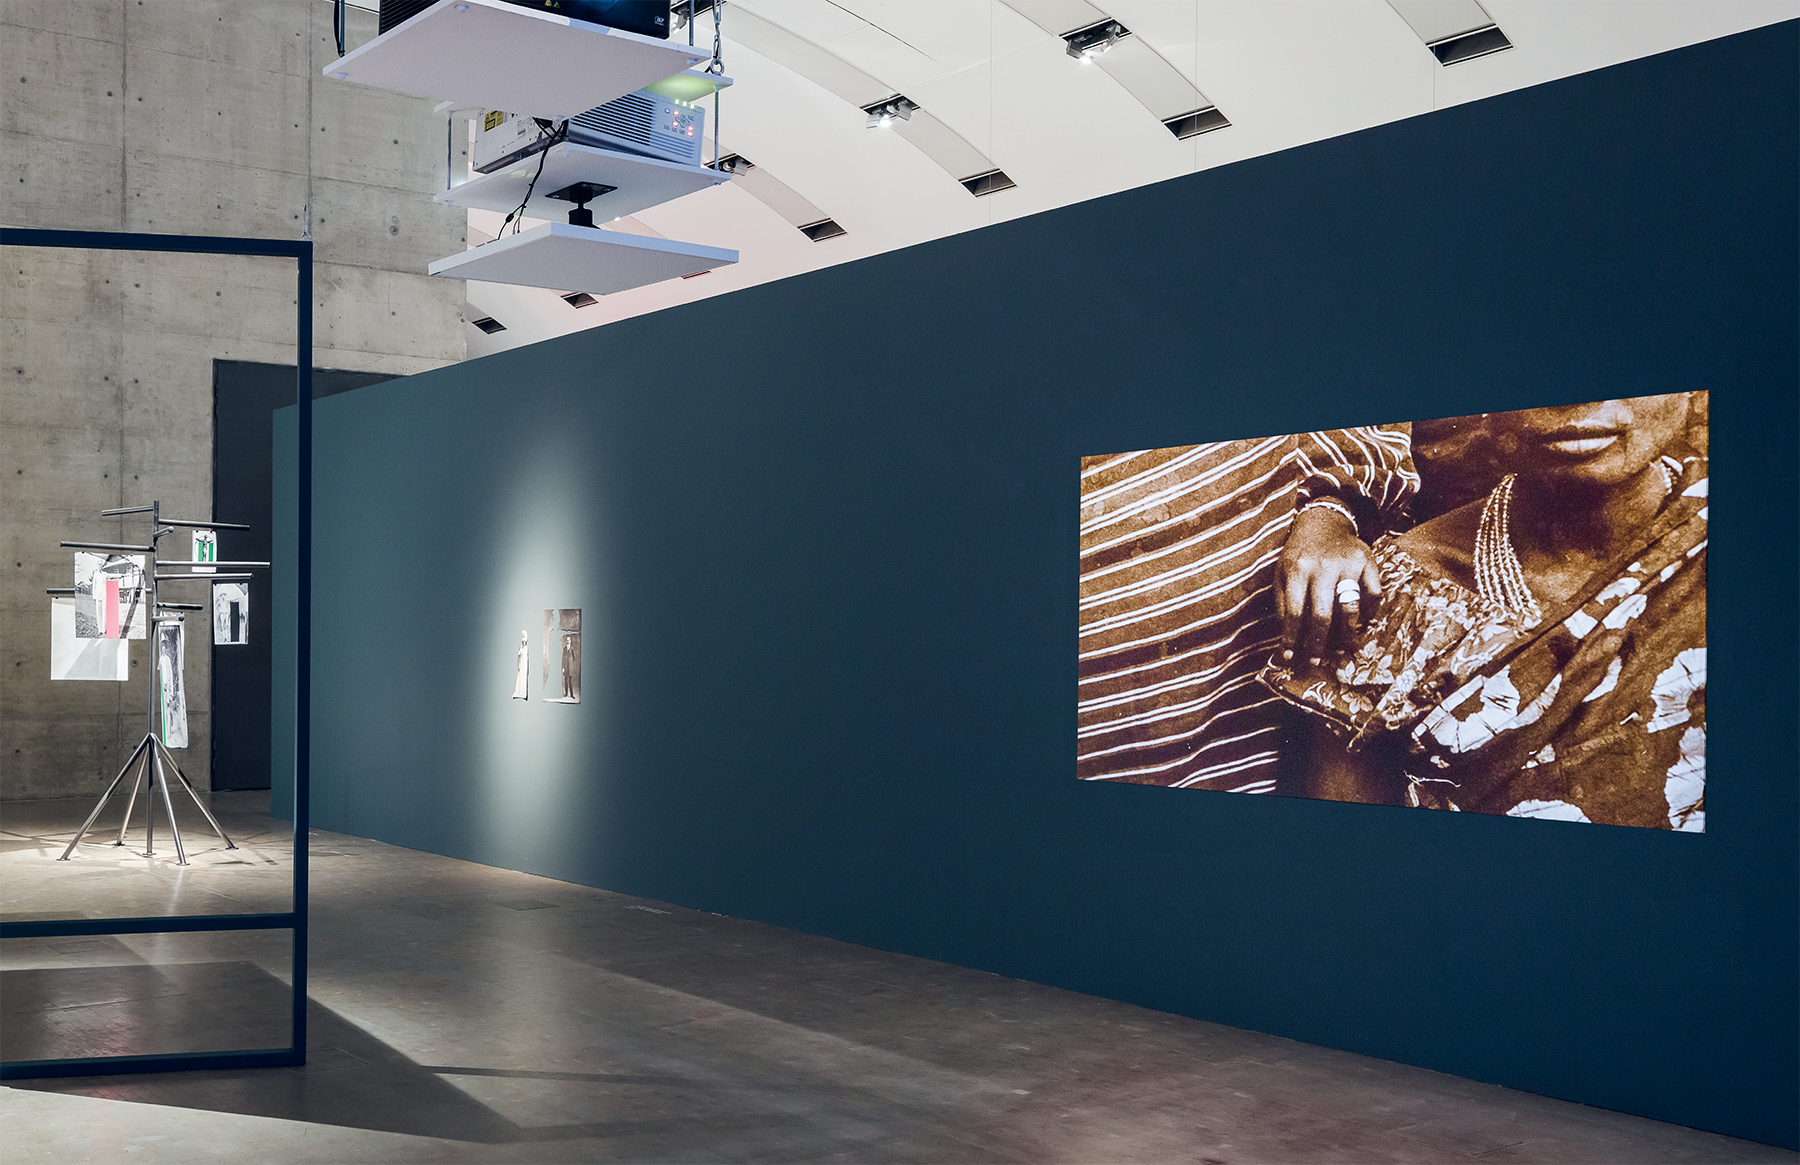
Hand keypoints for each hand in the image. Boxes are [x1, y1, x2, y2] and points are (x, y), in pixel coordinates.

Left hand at [1278, 505, 1380, 666]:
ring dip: (1348, 633)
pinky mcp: (1368, 561)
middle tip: (1317, 662)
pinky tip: (1363, 622)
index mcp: (1297, 570)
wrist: (1323, 521)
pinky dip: (1370, 612)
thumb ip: (1283, 602)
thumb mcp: (1282, 573)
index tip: (1291, 656)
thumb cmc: (1299, 554)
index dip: (1293, 638)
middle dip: (1319, 644)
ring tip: (1345, 648)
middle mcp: (1322, 567)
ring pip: (1351, 607)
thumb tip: (1288, 638)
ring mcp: (1348, 564)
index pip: (1294, 612)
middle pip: (1322, 615)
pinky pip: (1374, 594)